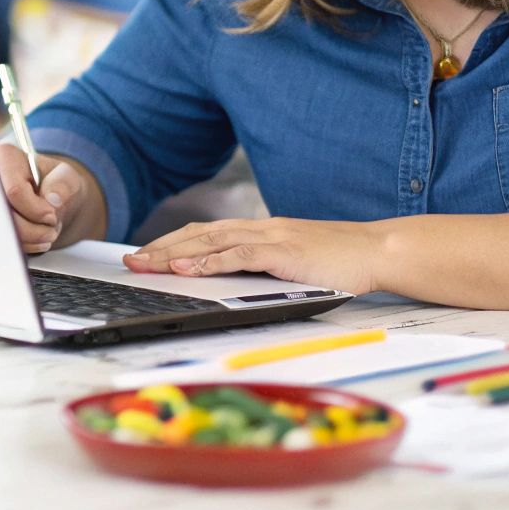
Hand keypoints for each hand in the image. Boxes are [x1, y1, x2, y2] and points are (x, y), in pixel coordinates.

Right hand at [0, 142, 92, 253]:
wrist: (50, 202)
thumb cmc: (56, 184)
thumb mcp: (68, 177)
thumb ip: (64, 184)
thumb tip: (53, 199)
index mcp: (4, 157)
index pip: (14, 191)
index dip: (36, 209)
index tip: (51, 214)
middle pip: (5, 217)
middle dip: (34, 230)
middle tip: (51, 228)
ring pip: (3, 234)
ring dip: (31, 239)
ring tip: (46, 230)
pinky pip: (2, 244)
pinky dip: (24, 245)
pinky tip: (34, 237)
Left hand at [121, 217, 379, 294]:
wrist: (377, 250)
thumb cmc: (340, 261)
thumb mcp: (294, 263)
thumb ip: (266, 267)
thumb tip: (237, 280)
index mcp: (261, 231)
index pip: (206, 234)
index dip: (173, 243)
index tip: (146, 254)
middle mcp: (261, 229)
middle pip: (199, 235)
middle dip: (161, 247)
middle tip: (130, 261)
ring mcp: (271, 237)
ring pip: (211, 242)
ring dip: (173, 253)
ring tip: (145, 264)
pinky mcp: (283, 252)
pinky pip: (238, 255)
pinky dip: (208, 262)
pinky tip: (186, 270)